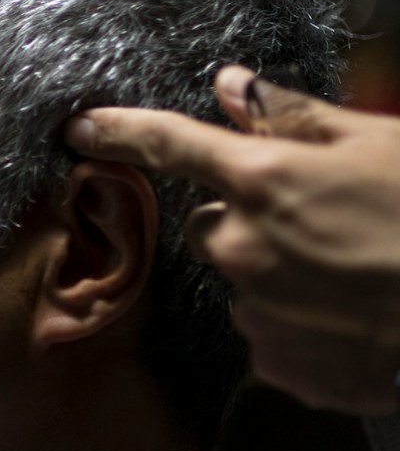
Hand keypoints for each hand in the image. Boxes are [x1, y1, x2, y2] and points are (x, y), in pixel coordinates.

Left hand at [65, 65, 399, 415]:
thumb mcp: (375, 143)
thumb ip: (292, 117)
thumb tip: (229, 85)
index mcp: (262, 181)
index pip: (171, 145)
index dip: (122, 131)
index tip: (80, 129)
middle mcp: (241, 247)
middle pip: (211, 225)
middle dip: (249, 219)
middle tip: (319, 222)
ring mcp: (256, 311)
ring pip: (242, 281)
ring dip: (277, 274)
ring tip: (348, 274)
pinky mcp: (277, 365)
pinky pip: (268, 334)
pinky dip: (298, 324)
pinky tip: (349, 316)